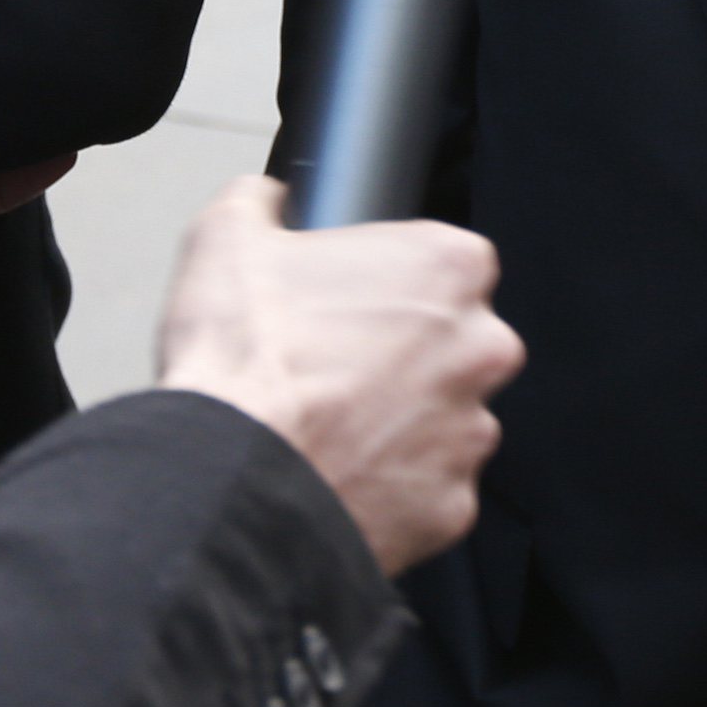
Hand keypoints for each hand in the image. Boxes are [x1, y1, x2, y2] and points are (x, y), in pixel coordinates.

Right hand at [155, 179, 524, 573]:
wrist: (230, 479)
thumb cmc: (243, 363)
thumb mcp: (227, 238)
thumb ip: (259, 201)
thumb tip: (262, 199)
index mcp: (448, 268)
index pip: (448, 262)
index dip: (395, 283)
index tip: (356, 304)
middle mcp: (480, 348)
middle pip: (457, 343)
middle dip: (407, 357)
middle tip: (338, 371)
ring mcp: (472, 431)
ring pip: (446, 420)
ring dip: (400, 425)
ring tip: (330, 429)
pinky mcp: (453, 506)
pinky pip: (429, 490)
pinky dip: (391, 488)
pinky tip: (339, 475)